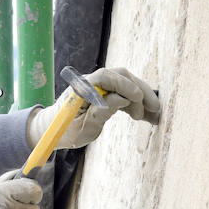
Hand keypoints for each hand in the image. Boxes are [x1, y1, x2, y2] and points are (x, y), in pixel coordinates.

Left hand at [26, 67, 160, 149]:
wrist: (54, 130)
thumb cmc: (65, 131)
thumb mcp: (82, 128)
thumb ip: (100, 113)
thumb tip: (122, 99)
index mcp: (81, 88)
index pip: (104, 77)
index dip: (123, 84)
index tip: (136, 98)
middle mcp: (91, 82)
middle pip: (120, 77)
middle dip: (140, 90)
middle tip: (154, 108)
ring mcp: (99, 86)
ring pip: (126, 84)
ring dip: (142, 98)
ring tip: (154, 116)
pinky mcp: (105, 93)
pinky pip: (124, 94)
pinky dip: (137, 104)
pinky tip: (148, 116)